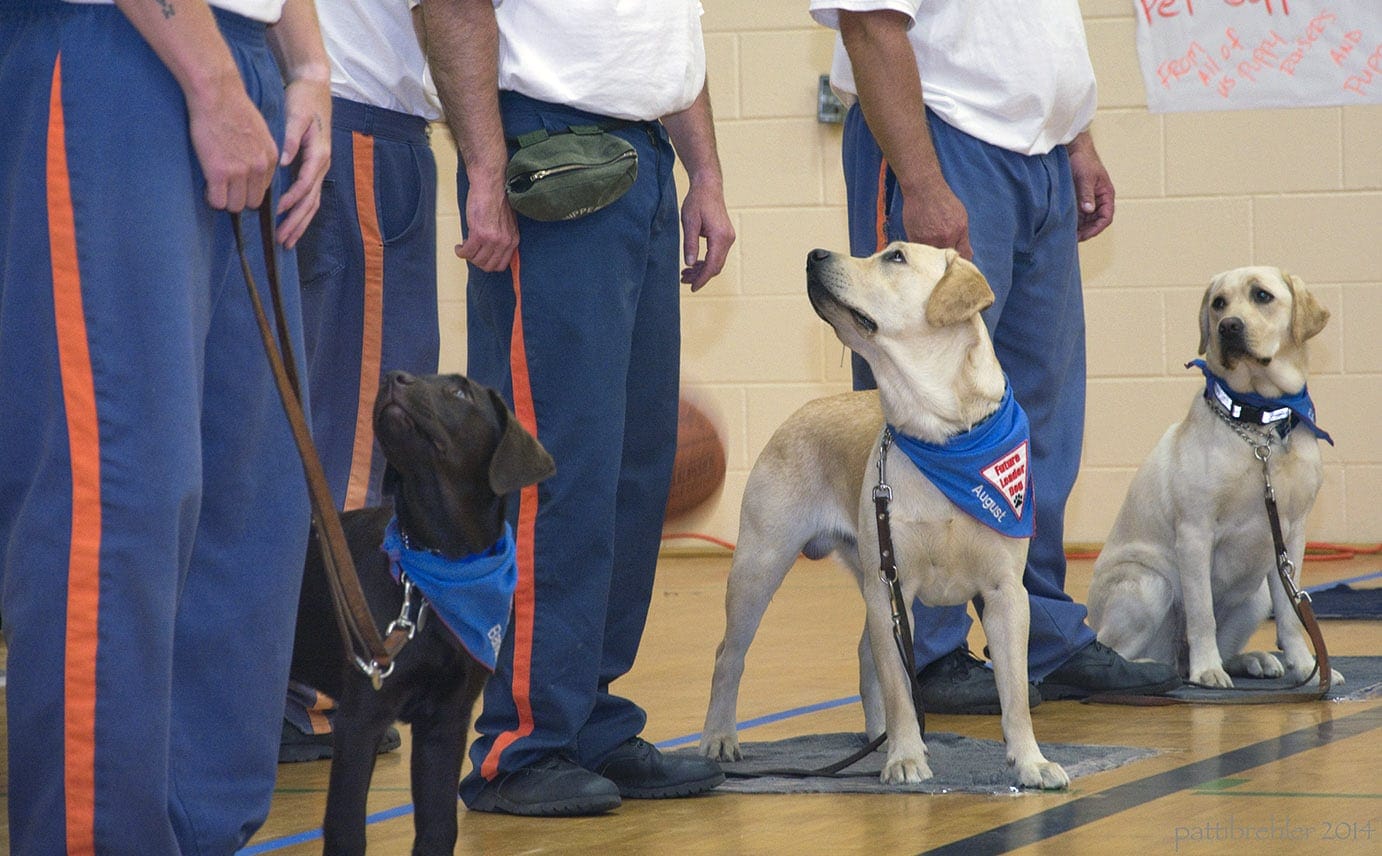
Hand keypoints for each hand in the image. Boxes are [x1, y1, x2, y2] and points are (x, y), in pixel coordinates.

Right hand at [186, 72, 278, 212]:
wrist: (217, 94)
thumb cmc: (234, 107)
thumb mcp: (260, 132)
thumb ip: (260, 152)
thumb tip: (254, 168)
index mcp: (271, 158)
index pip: (264, 190)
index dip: (249, 190)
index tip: (238, 185)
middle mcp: (259, 167)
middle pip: (252, 202)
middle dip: (238, 199)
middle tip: (225, 189)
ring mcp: (239, 171)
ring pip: (235, 205)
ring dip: (224, 200)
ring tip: (215, 188)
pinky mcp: (218, 172)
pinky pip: (217, 200)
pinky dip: (211, 198)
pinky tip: (207, 187)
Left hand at [274, 77, 330, 246]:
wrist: (314, 87)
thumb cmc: (304, 99)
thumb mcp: (296, 115)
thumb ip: (291, 139)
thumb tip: (284, 161)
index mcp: (318, 155)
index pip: (305, 185)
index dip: (291, 200)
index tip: (276, 212)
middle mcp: (321, 165)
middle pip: (311, 202)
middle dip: (297, 222)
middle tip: (283, 240)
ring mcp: (319, 167)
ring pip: (312, 202)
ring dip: (300, 222)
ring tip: (287, 240)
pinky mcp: (313, 166)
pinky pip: (309, 195)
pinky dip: (300, 211)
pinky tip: (291, 221)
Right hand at [457, 175, 518, 271]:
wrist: (490, 185)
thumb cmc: (497, 199)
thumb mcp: (507, 222)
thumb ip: (504, 236)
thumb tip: (494, 248)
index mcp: (513, 240)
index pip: (502, 265)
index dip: (489, 263)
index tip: (482, 257)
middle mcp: (504, 242)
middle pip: (488, 266)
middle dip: (477, 262)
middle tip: (471, 253)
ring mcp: (492, 240)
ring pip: (477, 260)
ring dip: (468, 256)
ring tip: (464, 247)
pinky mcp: (478, 234)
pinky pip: (467, 252)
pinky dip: (460, 252)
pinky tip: (459, 247)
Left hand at [679, 178, 733, 290]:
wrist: (708, 187)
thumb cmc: (698, 201)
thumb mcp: (689, 222)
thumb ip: (690, 244)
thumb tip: (690, 263)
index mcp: (720, 237)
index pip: (712, 265)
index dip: (702, 279)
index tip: (692, 288)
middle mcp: (728, 239)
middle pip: (716, 266)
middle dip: (700, 276)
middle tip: (683, 279)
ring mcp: (728, 238)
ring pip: (716, 262)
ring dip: (702, 269)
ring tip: (685, 273)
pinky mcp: (725, 236)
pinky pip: (717, 254)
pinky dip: (706, 261)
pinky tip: (694, 263)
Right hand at [900, 176, 971, 259]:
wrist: (923, 189)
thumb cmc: (943, 200)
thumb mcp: (961, 217)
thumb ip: (963, 238)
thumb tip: (968, 255)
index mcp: (958, 232)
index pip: (963, 258)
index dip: (961, 265)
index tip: (958, 268)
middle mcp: (944, 238)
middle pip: (947, 262)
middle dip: (947, 265)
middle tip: (945, 265)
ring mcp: (928, 240)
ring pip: (932, 260)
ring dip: (933, 261)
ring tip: (931, 256)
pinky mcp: (914, 239)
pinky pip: (920, 254)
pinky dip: (922, 254)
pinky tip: (922, 250)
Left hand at [1068, 132, 1114, 240]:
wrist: (1073, 148)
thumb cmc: (1083, 159)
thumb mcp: (1085, 177)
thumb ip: (1087, 194)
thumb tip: (1088, 209)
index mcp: (1106, 194)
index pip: (1106, 217)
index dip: (1096, 229)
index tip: (1083, 236)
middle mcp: (1099, 199)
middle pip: (1096, 222)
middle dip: (1086, 231)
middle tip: (1072, 239)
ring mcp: (1089, 199)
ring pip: (1086, 220)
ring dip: (1079, 228)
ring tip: (1066, 235)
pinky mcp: (1078, 198)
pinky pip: (1078, 214)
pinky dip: (1073, 221)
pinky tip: (1063, 226)